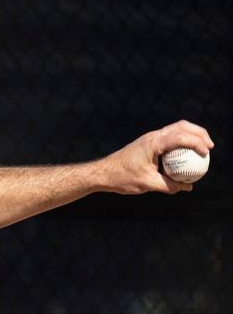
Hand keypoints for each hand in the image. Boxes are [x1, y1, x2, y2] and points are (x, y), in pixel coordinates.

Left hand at [99, 120, 213, 194]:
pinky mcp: (148, 142)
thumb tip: (189, 187)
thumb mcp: (148, 184)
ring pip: (176, 129)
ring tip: (203, 148)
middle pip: (182, 126)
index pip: (180, 137)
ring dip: (191, 135)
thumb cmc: (123, 178)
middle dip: (199, 133)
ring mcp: (150, 138)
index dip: (197, 143)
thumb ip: (170, 185)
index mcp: (153, 143)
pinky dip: (181, 141)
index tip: (206, 154)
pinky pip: (169, 137)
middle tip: (210, 147)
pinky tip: (187, 155)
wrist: (103, 172)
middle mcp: (152, 136)